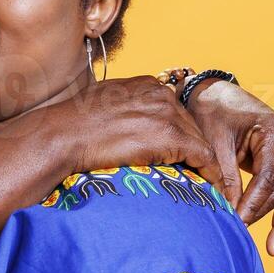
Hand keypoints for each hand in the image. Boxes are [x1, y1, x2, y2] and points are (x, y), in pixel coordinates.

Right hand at [4, 75, 224, 190]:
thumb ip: (121, 112)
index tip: (181, 155)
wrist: (62, 135)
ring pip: (199, 141)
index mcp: (144, 84)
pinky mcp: (170, 135)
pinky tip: (212, 187)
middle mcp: (160, 93)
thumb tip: (121, 130)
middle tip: (198, 173)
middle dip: (192, 150)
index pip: (173, 112)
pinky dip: (210, 173)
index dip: (178, 136)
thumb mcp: (101, 107)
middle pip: (190, 125)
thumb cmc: (70, 127)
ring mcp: (166, 113)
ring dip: (203, 163)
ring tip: (208, 184)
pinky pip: (202, 156)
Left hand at [186, 79, 273, 255]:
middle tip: (236, 233)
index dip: (252, 204)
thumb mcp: (213, 143)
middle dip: (257, 213)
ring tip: (265, 248)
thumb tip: (227, 211)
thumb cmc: (210, 112)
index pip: (267, 178)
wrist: (212, 93)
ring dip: (267, 219)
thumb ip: (224, 177)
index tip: (236, 223)